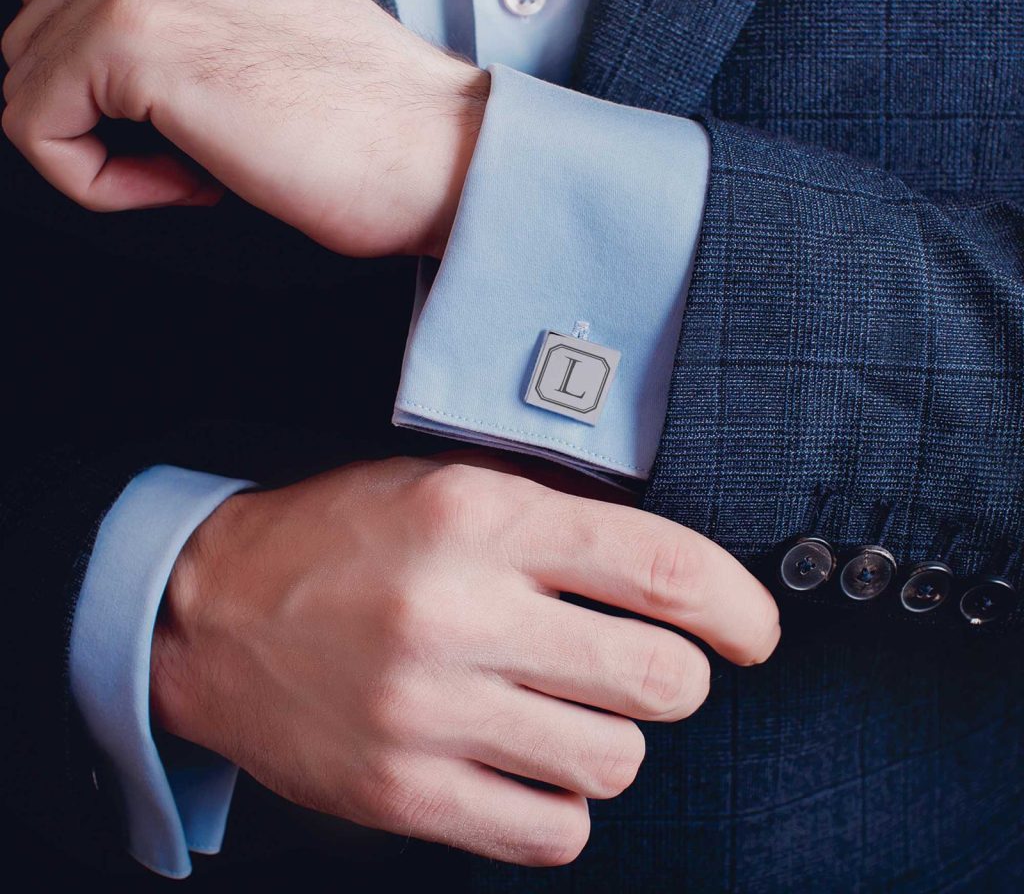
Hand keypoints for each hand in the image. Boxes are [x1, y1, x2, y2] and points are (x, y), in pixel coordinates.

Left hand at [1, 0, 487, 258]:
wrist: (441, 153)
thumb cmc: (381, 120)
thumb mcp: (275, 28)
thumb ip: (196, 14)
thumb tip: (123, 69)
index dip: (113, 80)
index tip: (189, 125)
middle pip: (37, 26)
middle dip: (98, 110)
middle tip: (191, 152)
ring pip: (29, 76)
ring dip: (101, 145)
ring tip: (197, 168)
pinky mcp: (134, 39)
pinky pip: (35, 127)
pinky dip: (95, 180)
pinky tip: (185, 182)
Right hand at [151, 455, 779, 865]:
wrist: (210, 614)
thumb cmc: (343, 538)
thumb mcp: (448, 487)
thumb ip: (558, 519)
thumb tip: (673, 574)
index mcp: (481, 518)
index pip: (662, 570)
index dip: (738, 606)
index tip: (753, 629)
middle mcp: (460, 613)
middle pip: (659, 679)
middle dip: (680, 677)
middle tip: (649, 666)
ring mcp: (430, 714)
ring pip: (616, 761)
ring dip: (616, 738)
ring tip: (571, 709)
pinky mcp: (404, 795)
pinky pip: (552, 832)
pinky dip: (564, 802)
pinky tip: (530, 761)